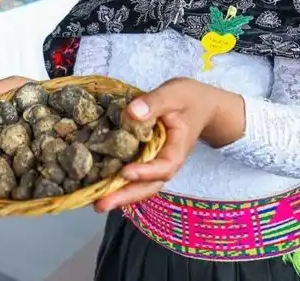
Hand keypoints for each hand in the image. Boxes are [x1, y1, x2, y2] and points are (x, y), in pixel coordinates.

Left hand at [93, 77, 217, 212]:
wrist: (202, 106)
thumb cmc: (189, 99)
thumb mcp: (174, 94)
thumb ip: (155, 102)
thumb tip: (132, 112)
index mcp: (177, 148)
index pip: (165, 166)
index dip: (146, 172)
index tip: (126, 173)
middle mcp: (167, 161)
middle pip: (150, 185)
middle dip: (126, 196)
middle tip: (101, 205)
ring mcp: (156, 163)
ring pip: (141, 185)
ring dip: (120, 195)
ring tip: (97, 204)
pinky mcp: (146, 159)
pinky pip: (134, 175)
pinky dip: (118, 183)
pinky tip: (99, 187)